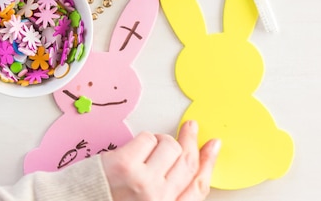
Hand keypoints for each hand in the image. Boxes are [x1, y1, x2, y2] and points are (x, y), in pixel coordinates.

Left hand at [101, 120, 219, 200]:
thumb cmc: (107, 198)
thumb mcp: (147, 200)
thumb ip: (168, 188)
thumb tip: (188, 159)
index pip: (198, 186)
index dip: (209, 162)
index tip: (213, 145)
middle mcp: (158, 199)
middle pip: (187, 162)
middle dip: (190, 140)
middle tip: (190, 127)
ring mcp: (143, 182)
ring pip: (170, 146)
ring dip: (161, 140)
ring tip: (146, 148)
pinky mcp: (126, 164)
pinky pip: (147, 138)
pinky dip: (143, 139)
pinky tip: (133, 149)